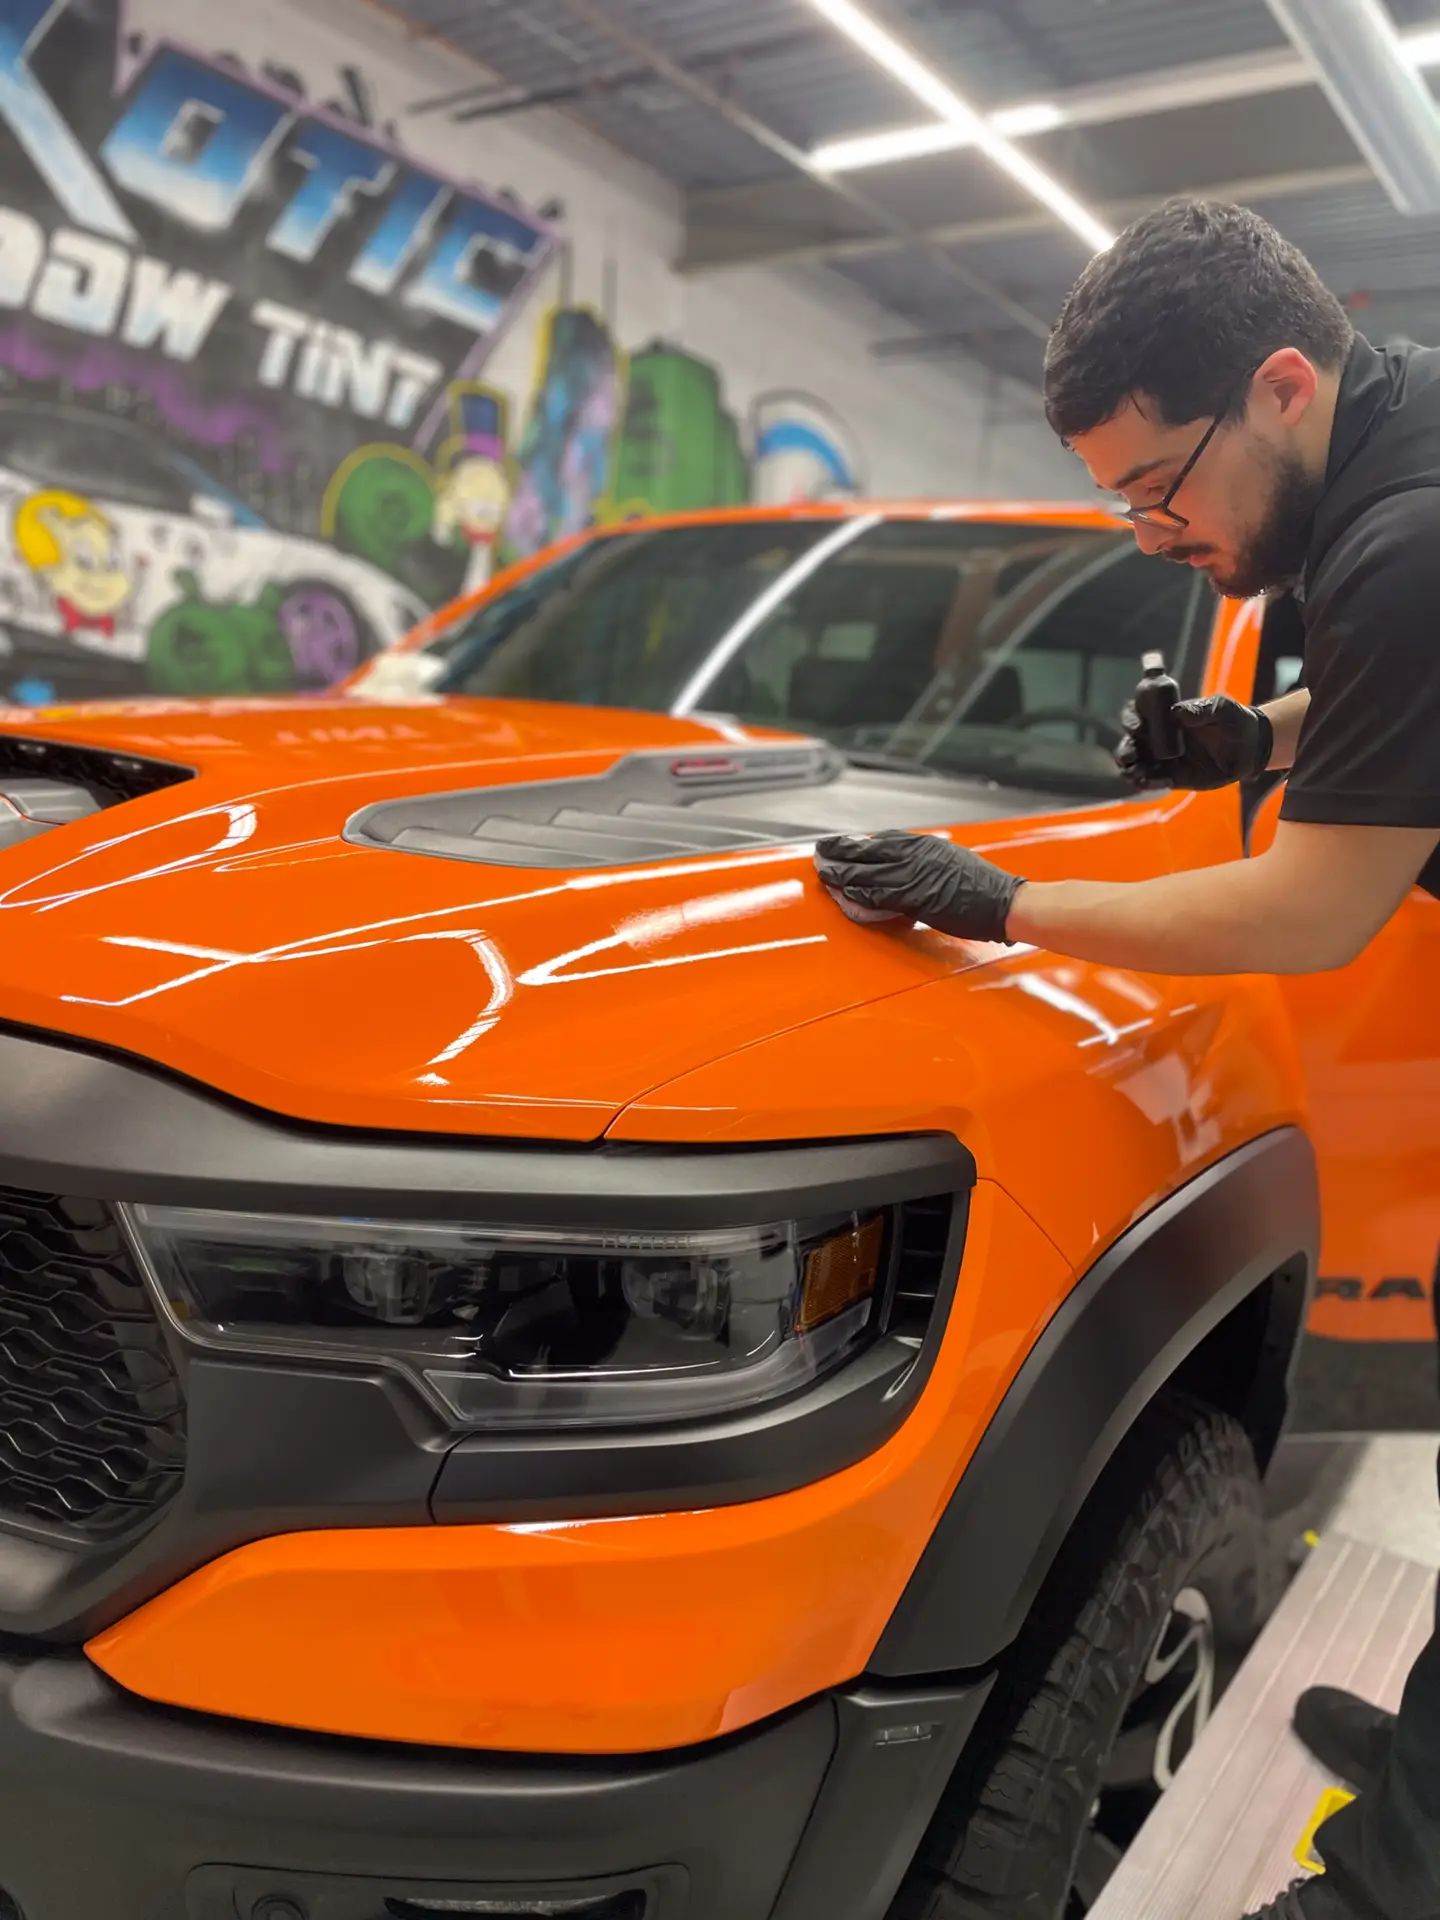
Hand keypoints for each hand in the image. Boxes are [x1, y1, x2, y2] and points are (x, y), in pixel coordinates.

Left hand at [814, 831, 1023, 942]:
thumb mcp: (951, 862)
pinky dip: (856, 895)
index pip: (882, 839)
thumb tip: (906, 870)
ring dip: (839, 873)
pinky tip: (841, 895)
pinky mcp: (913, 896)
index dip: (857, 844)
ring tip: (821, 872)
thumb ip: (925, 864)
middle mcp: (915, 854)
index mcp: (924, 844)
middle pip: (866, 851)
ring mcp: (913, 874)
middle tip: (819, 852)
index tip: (840, 845)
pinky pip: (875, 895)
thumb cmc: (983, 887)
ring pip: (865, 872)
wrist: (1003, 901)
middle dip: (839, 852)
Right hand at [1115, 692, 1273, 790]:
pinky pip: (1151, 781)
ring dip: (1130, 769)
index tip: (1138, 727)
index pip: (1137, 713)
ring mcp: (1162, 758)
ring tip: (1137, 773)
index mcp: (1165, 715)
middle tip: (1130, 755)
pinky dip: (1148, 783)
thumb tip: (1177, 712)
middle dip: (1124, 749)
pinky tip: (1159, 782)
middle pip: (1129, 741)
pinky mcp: (1171, 776)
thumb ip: (1201, 709)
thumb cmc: (1234, 721)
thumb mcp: (1221, 709)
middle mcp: (1158, 736)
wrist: (1250, 748)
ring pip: (1135, 764)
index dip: (1131, 719)